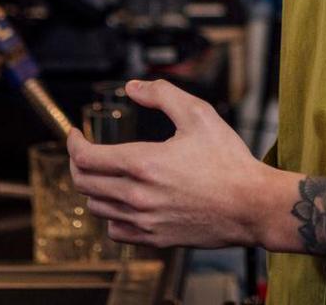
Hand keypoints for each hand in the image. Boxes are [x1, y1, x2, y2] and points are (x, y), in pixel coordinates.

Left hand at [67, 79, 281, 248]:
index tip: (75, 135)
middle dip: (77, 163)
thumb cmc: (228, 161)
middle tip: (84, 152)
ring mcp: (145, 221)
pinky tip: (122, 203)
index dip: (73, 143)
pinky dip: (111, 216)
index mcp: (143, 163)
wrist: (252, 205)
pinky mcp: (155, 239)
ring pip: (97, 208)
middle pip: (83, 183)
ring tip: (104, 175)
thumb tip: (133, 86)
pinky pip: (116, 231)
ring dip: (94, 189)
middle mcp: (137, 195)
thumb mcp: (198, 114)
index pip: (85, 157)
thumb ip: (162, 94)